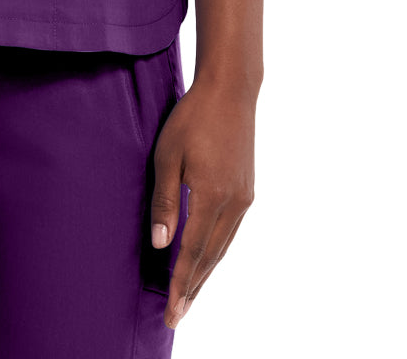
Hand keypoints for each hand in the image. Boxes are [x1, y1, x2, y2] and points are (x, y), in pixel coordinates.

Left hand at [147, 73, 255, 328]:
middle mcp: (233, 204)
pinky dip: (217, 251)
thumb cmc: (192, 118)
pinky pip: (230, 231)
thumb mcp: (167, 155)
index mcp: (211, 196)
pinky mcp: (247, 189)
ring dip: (206, 274)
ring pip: (223, 247)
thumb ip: (165, 202)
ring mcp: (243, 197)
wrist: (230, 91)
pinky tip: (207, 259)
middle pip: (211, 257)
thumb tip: (159, 244)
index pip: (192, 253)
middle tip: (178, 316)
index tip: (172, 314)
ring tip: (191, 296)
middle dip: (193, 289)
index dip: (181, 285)